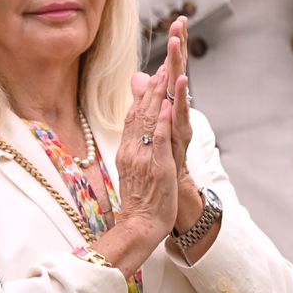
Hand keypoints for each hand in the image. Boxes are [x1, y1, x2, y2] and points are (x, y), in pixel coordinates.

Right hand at [115, 68, 178, 245]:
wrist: (140, 224)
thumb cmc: (140, 202)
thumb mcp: (133, 171)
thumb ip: (135, 149)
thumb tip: (134, 132)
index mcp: (127, 151)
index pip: (132, 117)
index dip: (141, 96)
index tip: (150, 78)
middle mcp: (132, 151)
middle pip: (138, 114)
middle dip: (151, 90)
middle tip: (161, 67)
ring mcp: (143, 158)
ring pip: (147, 121)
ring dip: (156, 97)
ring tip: (164, 76)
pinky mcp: (157, 166)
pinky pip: (158, 140)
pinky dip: (161, 121)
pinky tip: (166, 106)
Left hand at [162, 18, 194, 184]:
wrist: (166, 195)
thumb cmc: (160, 160)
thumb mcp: (149, 124)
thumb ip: (146, 98)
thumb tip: (140, 76)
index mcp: (167, 107)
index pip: (170, 71)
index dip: (174, 48)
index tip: (178, 21)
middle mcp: (176, 112)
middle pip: (177, 75)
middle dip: (179, 48)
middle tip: (181, 21)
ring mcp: (179, 125)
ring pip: (178, 91)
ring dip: (178, 66)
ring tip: (178, 43)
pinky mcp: (180, 139)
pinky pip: (178, 116)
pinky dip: (179, 99)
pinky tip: (182, 81)